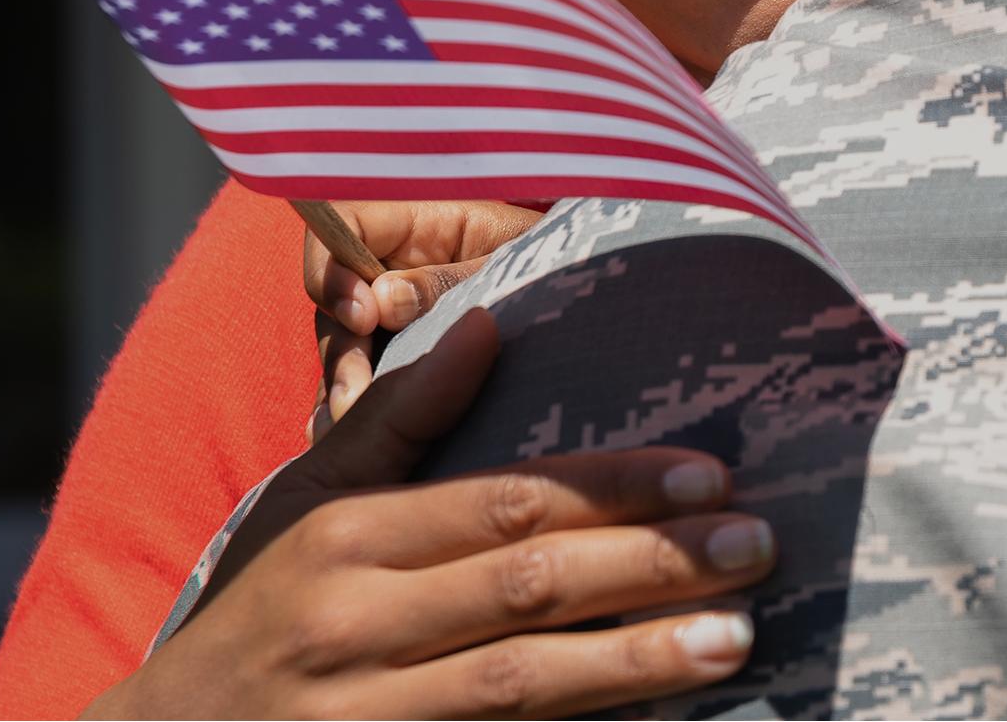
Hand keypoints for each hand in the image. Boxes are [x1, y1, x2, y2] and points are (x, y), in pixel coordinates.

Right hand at [90, 311, 771, 718]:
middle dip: (651, 562)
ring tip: (735, 637)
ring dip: (637, 659)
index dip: (612, 485)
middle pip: (529, 586)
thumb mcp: (308, 497)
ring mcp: (372, 719)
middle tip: (754, 543)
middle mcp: (360, 623)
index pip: (506, 500)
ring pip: (524, 687)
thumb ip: (401, 416)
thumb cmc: (251, 606)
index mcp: (349, 535)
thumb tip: (485, 325)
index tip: (707, 473)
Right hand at [306, 200, 543, 436]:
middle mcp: (391, 269)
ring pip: (346, 351)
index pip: (342, 228)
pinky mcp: (402, 362)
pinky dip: (358, 415)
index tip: (361, 317)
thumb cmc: (553, 258)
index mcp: (413, 221)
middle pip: (335, 304)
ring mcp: (392, 318)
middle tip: (355, 398)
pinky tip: (349, 442)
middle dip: (341, 351)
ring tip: (352, 428)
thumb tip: (381, 301)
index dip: (334, 270)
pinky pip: (366, 387)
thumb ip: (446, 280)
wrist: (582, 300)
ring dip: (347, 389)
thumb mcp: (506, 261)